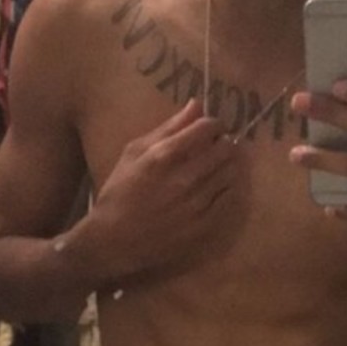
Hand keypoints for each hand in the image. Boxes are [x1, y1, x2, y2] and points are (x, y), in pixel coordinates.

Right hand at [82, 100, 241, 289]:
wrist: (115, 240)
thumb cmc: (120, 192)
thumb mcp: (134, 152)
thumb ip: (168, 127)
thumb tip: (197, 105)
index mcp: (165, 155)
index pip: (207, 127)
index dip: (212, 125)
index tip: (209, 129)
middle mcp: (185, 177)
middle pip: (225, 148)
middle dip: (222, 143)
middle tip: (214, 148)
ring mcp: (197, 203)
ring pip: (231, 172)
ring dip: (227, 165)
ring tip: (215, 168)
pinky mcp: (205, 224)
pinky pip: (230, 198)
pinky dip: (227, 188)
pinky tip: (216, 188)